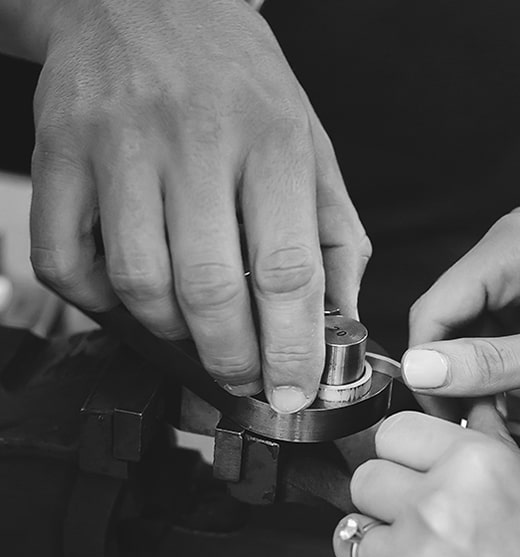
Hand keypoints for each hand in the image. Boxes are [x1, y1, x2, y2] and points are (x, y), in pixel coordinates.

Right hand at [23, 0, 369, 411]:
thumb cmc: (239, 83)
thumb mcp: (310, 144)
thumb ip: (334, 234)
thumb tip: (341, 318)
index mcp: (271, 141)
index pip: (287, 269)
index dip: (292, 347)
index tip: (294, 390)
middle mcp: (192, 140)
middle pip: (208, 289)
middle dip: (231, 359)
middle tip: (245, 381)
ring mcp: (117, 146)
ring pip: (137, 284)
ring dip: (171, 335)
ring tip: (198, 336)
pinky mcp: (58, 155)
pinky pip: (66, 261)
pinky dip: (100, 304)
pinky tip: (135, 300)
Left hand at [334, 407, 519, 556]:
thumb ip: (494, 447)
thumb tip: (475, 411)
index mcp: (476, 467)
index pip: (394, 429)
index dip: (403, 448)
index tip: (409, 461)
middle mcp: (437, 507)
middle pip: (366, 478)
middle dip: (386, 496)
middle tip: (418, 516)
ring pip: (354, 533)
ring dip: (381, 547)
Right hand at [403, 207, 519, 407]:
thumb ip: (489, 364)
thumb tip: (417, 368)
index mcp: (510, 246)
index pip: (436, 307)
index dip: (430, 364)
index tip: (445, 410)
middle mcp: (506, 248)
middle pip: (454, 325)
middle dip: (476, 379)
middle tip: (501, 419)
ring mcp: (519, 270)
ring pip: (476, 341)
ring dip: (503, 384)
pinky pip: (500, 341)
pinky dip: (519, 376)